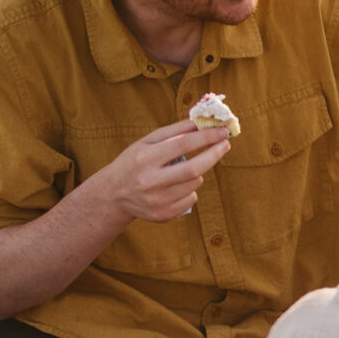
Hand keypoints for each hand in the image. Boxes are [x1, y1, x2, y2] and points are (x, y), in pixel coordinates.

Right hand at [89, 119, 233, 223]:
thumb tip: (202, 122)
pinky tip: (175, 187)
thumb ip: (175, 132)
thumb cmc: (134, 161)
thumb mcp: (147, 142)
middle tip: (225, 144)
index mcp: (144, 158)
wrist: (113, 194)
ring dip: (198, 173)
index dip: (206, 137)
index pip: (182, 145)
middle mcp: (150, 181)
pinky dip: (190, 189)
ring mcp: (157, 201)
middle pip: (194, 169)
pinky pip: (191, 199)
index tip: (222, 131)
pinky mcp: (163, 215)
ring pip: (195, 183)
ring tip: (183, 170)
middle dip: (214, 154)